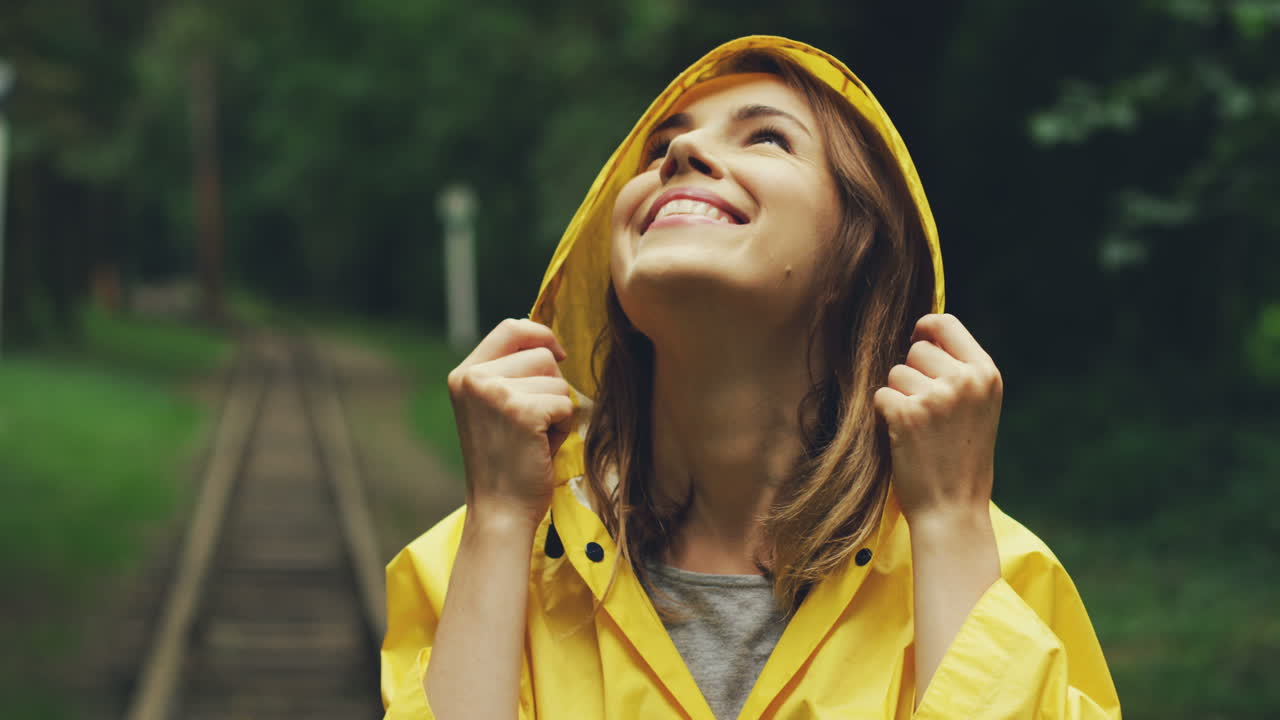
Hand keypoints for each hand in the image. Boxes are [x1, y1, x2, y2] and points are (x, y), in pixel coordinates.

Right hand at [447, 318, 573, 529]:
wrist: (500, 511)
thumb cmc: (506, 462)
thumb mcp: (495, 407)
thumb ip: (510, 374)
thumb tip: (548, 344)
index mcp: (464, 374)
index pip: (510, 327)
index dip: (540, 335)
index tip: (558, 355)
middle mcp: (473, 378)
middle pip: (539, 353)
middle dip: (552, 384)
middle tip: (535, 423)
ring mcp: (495, 392)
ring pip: (556, 378)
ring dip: (557, 408)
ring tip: (536, 437)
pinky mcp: (521, 410)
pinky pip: (564, 402)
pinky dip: (563, 426)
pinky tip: (542, 447)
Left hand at [873, 313, 1002, 524]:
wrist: (953, 509)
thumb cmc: (962, 460)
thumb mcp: (979, 407)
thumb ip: (959, 371)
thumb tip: (922, 336)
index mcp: (986, 374)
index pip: (946, 322)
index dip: (925, 328)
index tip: (916, 341)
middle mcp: (964, 380)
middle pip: (915, 350)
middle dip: (912, 375)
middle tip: (927, 413)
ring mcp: (936, 396)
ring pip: (895, 374)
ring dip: (898, 397)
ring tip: (919, 429)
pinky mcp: (906, 414)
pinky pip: (880, 396)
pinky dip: (884, 415)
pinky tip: (904, 438)